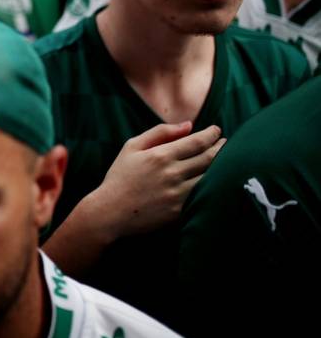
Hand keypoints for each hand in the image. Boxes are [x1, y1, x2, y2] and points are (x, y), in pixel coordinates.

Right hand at [87, 122, 223, 238]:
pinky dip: (213, 185)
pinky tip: (216, 179)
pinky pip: (204, 195)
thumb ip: (159, 132)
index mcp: (160, 155)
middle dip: (221, 148)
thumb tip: (188, 126)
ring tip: (226, 159)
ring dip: (222, 166)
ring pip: (210, 177)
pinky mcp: (180, 210)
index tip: (217, 131)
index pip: (197, 141)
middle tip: (225, 143)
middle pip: (209, 158)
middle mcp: (172, 173)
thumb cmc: (120, 176)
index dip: (211, 134)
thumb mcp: (132, 147)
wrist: (111, 211)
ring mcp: (178, 193)